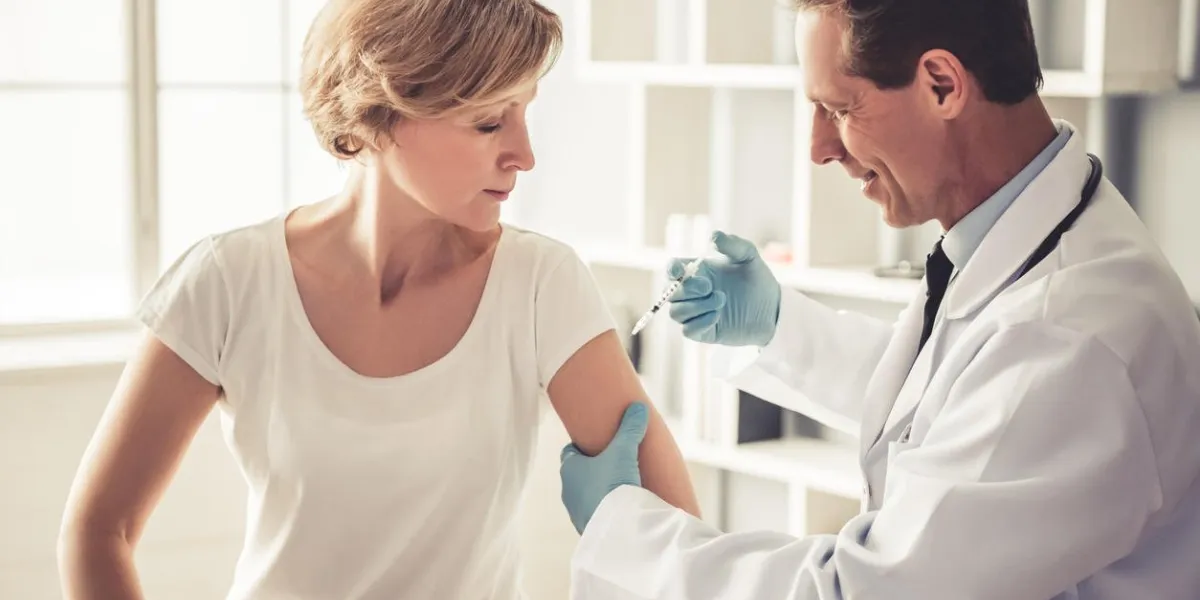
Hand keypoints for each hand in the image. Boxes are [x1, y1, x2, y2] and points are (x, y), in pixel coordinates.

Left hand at [559, 402, 647, 533]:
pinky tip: (619, 507)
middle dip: (592, 468)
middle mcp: (568, 490)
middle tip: (611, 462)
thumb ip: (631, 428)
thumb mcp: (623, 451)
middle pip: (578, 473)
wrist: (615, 527)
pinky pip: (594, 514)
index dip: (583, 446)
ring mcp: (576, 511)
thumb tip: (639, 407)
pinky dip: (604, 508)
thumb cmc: (612, 484)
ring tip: (618, 485)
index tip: (597, 442)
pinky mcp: (588, 528)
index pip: (571, 451)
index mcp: (569, 468)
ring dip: (597, 490)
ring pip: (585, 495)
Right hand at [666, 230, 781, 345]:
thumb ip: (733, 245)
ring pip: (676, 313)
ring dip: (696, 306)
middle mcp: (692, 293)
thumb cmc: (757, 280)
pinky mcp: (703, 332)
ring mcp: (696, 314)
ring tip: (721, 300)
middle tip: (709, 286)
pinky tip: (718, 315)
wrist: (772, 309)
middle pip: (669, 293)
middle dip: (686, 289)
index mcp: (697, 272)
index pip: (672, 270)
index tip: (679, 271)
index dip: (671, 270)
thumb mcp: (749, 257)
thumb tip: (713, 236)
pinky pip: (688, 330)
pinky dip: (700, 322)